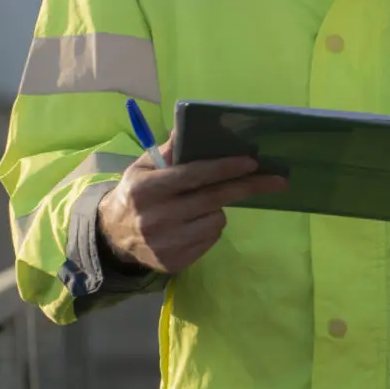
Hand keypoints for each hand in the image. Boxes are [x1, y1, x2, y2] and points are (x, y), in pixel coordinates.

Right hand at [96, 138, 286, 273]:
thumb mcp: (143, 167)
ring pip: (216, 221)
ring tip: (199, 206)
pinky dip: (209, 229)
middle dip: (247, 187)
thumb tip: (188, 126)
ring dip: (218, 210)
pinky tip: (193, 224)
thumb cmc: (136, 194)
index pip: (193, 176)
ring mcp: (164, 244)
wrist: (113, 236)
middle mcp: (155, 218)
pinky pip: (210, 241)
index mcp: (146, 190)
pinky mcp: (173, 263)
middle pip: (213, 200)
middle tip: (276, 180)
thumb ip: (169, 150)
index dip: (224, 168)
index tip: (252, 162)